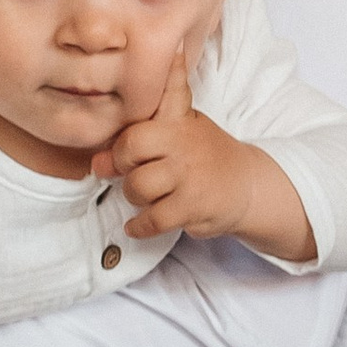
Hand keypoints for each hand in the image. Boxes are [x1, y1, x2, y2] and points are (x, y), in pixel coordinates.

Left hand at [98, 47, 252, 241]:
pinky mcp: (192, 207)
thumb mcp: (184, 123)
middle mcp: (183, 144)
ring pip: (137, 187)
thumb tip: (98, 159)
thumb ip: (143, 126)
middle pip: (130, 148)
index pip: (137, 122)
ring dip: (133, 195)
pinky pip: (151, 220)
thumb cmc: (205, 154)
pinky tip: (136, 224)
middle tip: (129, 171)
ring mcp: (189, 176)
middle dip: (121, 164)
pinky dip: (138, 226)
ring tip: (143, 195)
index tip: (125, 153)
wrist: (247, 185)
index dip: (122, 142)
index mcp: (178, 120)